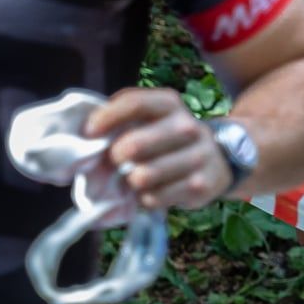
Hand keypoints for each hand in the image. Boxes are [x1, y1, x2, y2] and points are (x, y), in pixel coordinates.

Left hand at [85, 87, 232, 211]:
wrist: (220, 160)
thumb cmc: (168, 140)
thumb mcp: (152, 120)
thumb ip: (121, 121)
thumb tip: (83, 136)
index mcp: (169, 104)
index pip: (133, 103)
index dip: (106, 118)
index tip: (89, 132)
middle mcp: (186, 126)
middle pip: (131, 146)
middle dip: (113, 159)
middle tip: (114, 164)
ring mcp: (197, 157)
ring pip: (141, 176)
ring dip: (128, 183)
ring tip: (133, 179)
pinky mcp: (199, 186)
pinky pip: (153, 198)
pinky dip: (144, 199)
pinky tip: (151, 192)